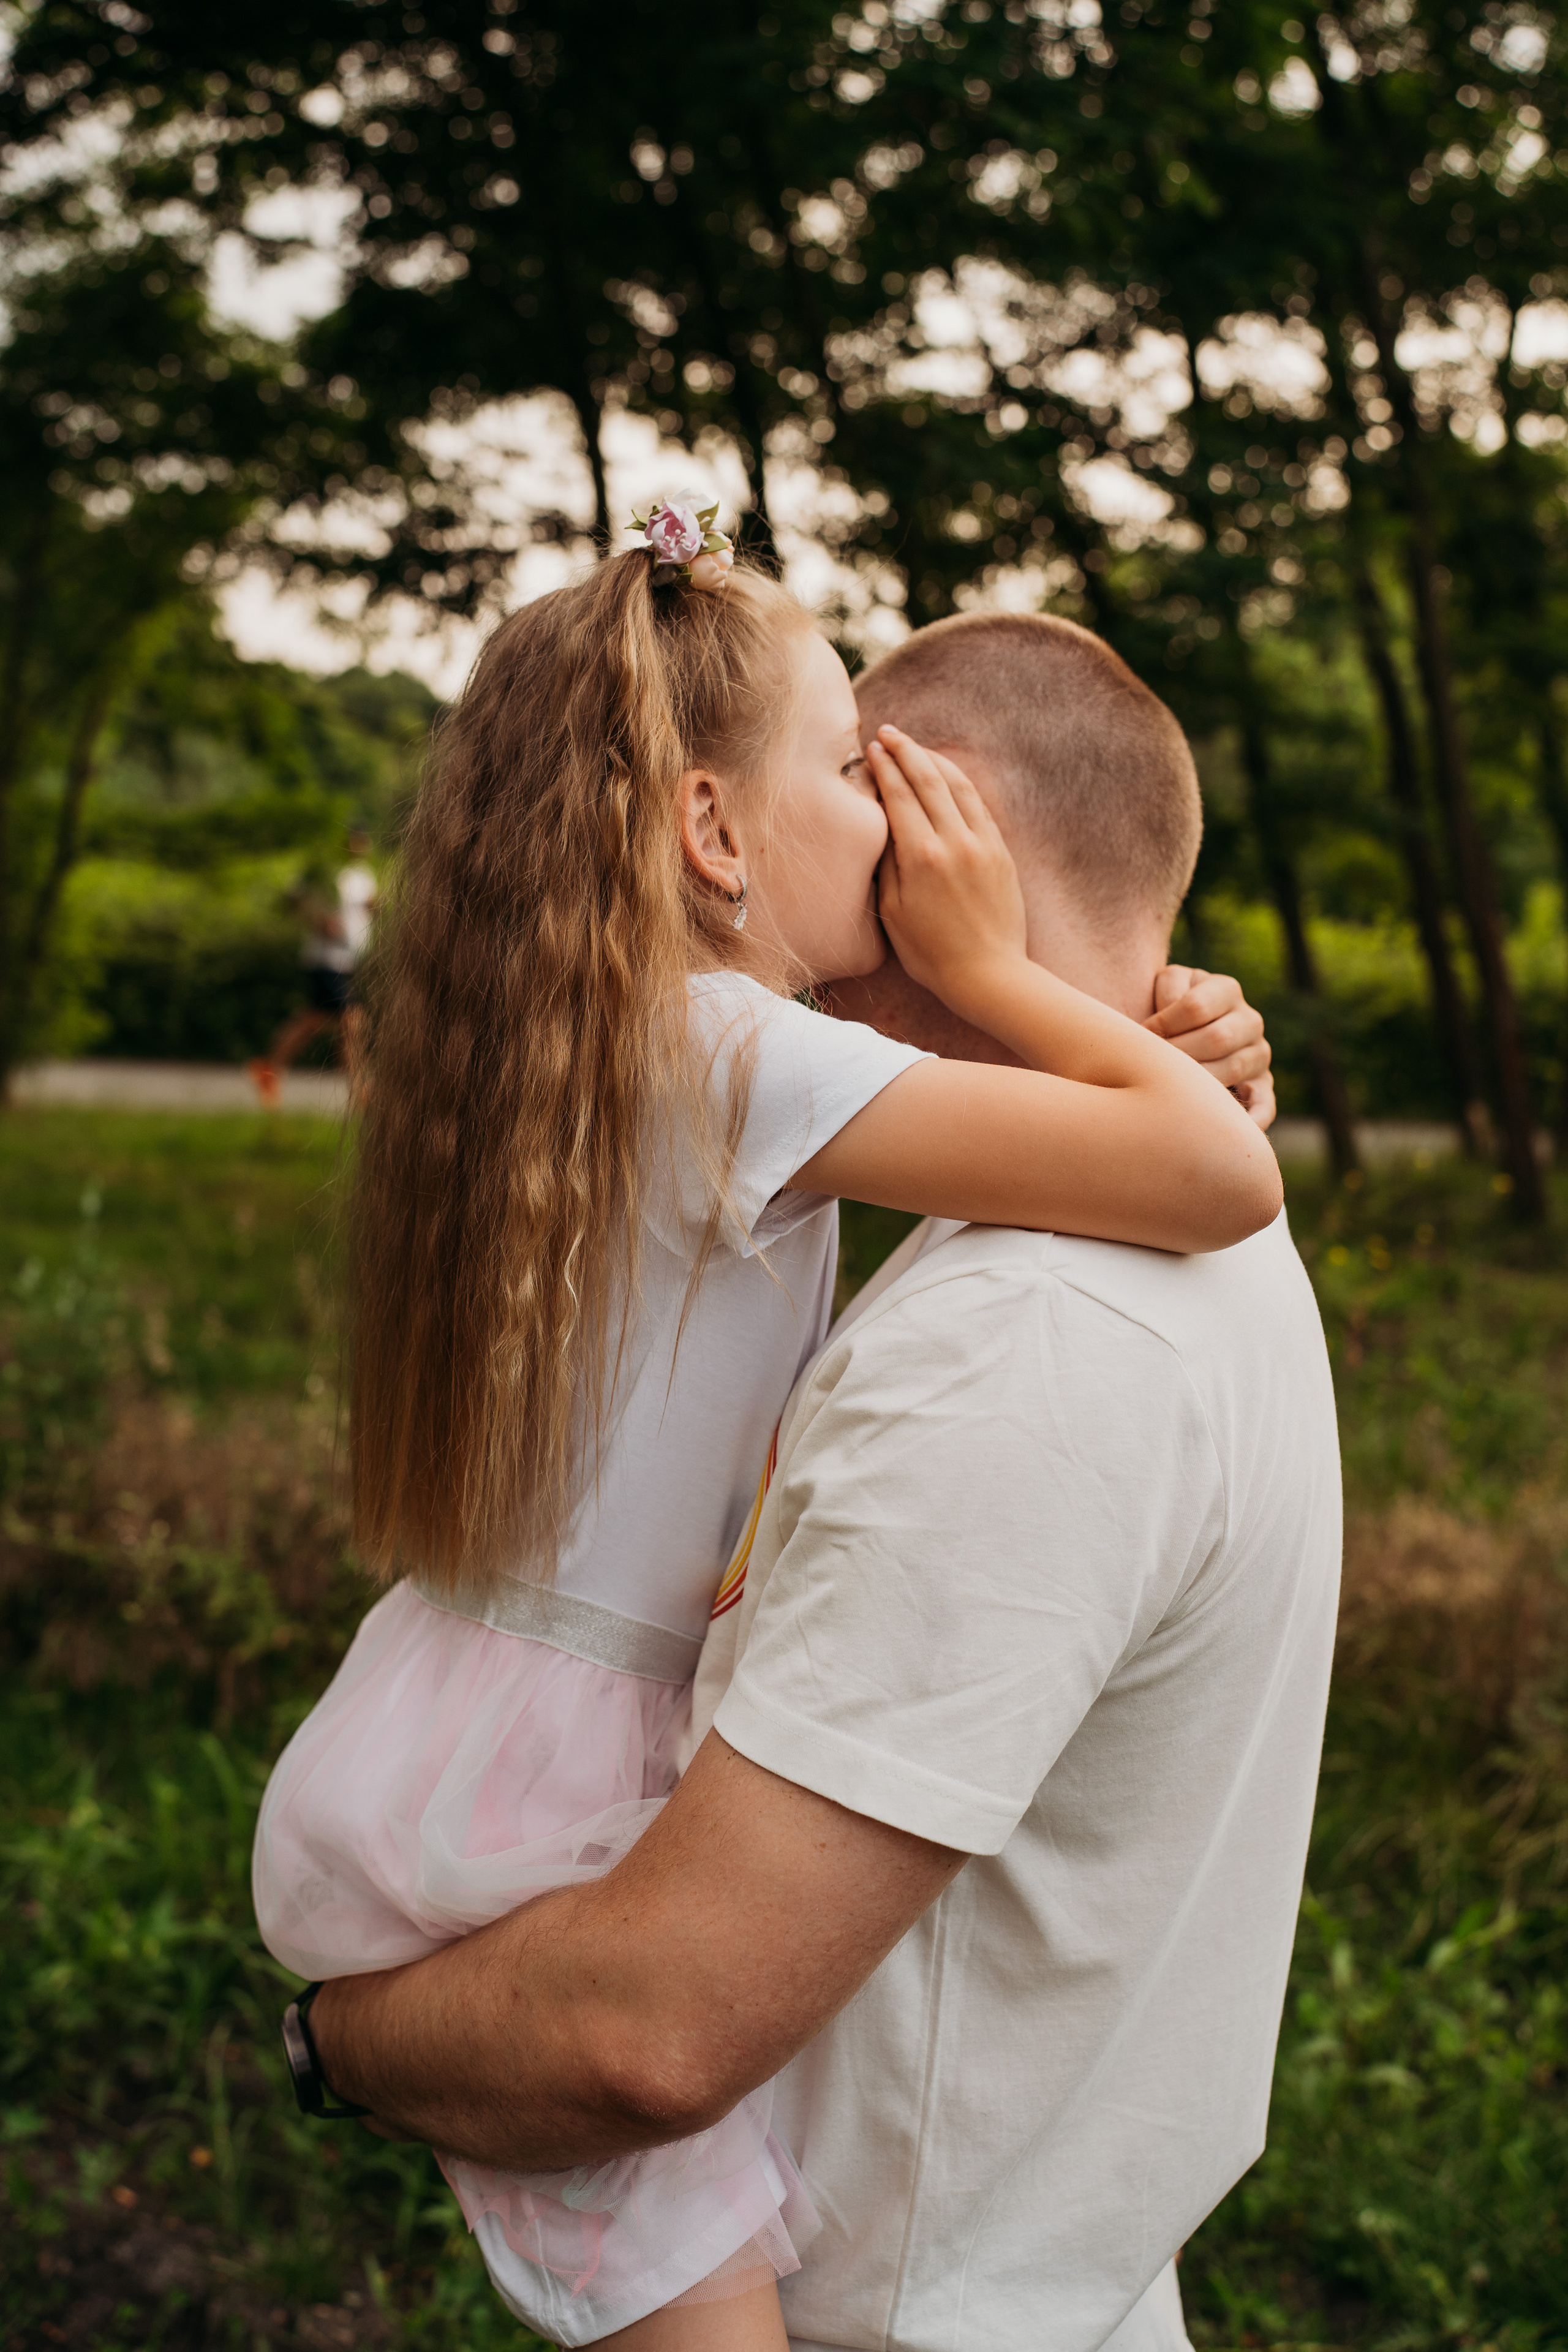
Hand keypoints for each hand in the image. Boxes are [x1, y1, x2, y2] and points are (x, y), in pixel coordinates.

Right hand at [867, 726, 1027, 1022]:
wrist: (988, 974)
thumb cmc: (931, 952)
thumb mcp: (893, 912)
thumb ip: (887, 863)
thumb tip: (882, 823)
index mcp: (921, 857)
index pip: (899, 795)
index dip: (884, 767)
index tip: (871, 749)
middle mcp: (954, 842)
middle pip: (927, 779)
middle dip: (905, 750)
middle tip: (888, 733)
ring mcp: (982, 844)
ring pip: (957, 785)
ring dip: (933, 759)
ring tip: (915, 747)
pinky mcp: (1000, 852)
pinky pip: (978, 804)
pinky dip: (959, 783)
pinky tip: (947, 776)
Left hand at [1145, 966, 1275, 1131]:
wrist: (1182, 1036)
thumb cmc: (1166, 1010)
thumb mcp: (1166, 985)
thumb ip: (1169, 990)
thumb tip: (1170, 1020)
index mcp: (1226, 990)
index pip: (1196, 1007)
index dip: (1163, 1024)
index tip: (1142, 1036)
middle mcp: (1250, 1021)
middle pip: (1216, 1038)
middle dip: (1177, 1054)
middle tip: (1152, 1066)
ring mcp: (1258, 1055)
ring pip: (1232, 1069)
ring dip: (1196, 1081)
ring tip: (1168, 1086)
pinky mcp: (1263, 1087)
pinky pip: (1264, 1105)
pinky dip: (1249, 1118)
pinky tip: (1228, 1128)